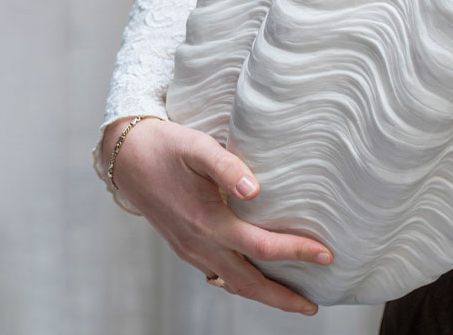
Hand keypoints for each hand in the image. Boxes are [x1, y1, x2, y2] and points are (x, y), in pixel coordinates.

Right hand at [102, 116, 331, 315]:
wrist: (126, 158)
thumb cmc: (166, 147)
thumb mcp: (197, 147)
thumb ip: (227, 167)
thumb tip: (255, 191)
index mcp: (207, 223)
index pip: (261, 247)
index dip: (297, 252)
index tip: (326, 254)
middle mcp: (199, 244)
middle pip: (248, 283)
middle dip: (282, 298)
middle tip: (313, 306)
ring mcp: (190, 249)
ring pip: (232, 283)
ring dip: (262, 294)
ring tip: (290, 298)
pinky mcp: (184, 245)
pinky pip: (218, 274)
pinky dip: (241, 282)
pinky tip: (253, 275)